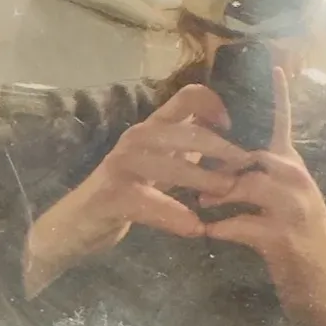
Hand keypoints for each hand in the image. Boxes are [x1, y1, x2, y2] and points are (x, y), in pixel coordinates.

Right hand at [23, 84, 249, 297]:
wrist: (79, 221)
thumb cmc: (129, 190)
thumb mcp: (164, 163)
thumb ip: (190, 148)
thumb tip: (231, 137)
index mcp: (153, 127)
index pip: (186, 96)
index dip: (214, 104)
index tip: (234, 127)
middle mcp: (137, 138)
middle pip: (186, 131)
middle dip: (221, 148)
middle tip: (246, 165)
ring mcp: (121, 164)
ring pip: (170, 164)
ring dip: (203, 177)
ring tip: (228, 192)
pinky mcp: (111, 194)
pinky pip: (148, 202)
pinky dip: (174, 215)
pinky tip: (195, 228)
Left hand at [200, 68, 325, 325]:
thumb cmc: (300, 239)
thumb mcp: (286, 201)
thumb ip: (260, 179)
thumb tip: (226, 165)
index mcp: (293, 168)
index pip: (282, 124)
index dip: (277, 97)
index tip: (274, 67)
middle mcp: (297, 181)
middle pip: (250, 155)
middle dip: (217, 161)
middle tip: (190, 168)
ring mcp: (293, 208)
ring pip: (244, 187)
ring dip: (214, 195)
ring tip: (198, 205)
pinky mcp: (284, 237)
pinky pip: (242, 225)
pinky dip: (220, 228)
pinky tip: (207, 233)